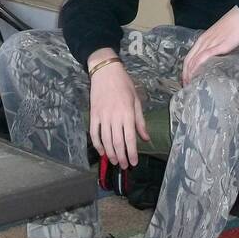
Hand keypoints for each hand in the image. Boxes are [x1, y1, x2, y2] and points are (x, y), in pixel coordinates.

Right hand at [88, 49, 148, 168]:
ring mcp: (102, 116)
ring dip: (110, 153)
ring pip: (105, 140)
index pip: (130, 138)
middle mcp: (114, 116)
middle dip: (121, 156)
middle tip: (124, 166)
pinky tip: (101, 151)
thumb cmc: (124, 84)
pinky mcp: (93, 114)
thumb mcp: (136, 100)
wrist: (105, 71)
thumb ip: (140, 121)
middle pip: (117, 142)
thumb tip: (145, 138)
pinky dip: (97, 143)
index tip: (134, 162)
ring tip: (114, 161)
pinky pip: (94, 133)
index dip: (132, 152)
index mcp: (127, 113)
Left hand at [181, 7, 238, 85]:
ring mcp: (210, 44)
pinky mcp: (219, 46)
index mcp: (202, 40)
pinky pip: (205, 57)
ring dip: (190, 73)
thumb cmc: (232, 27)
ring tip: (190, 84)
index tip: (185, 80)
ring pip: (194, 60)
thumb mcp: (218, 38)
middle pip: (188, 60)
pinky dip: (198, 66)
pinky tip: (197, 74)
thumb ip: (213, 47)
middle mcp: (203, 42)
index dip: (185, 70)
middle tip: (186, 86)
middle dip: (185, 74)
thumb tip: (212, 60)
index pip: (189, 57)